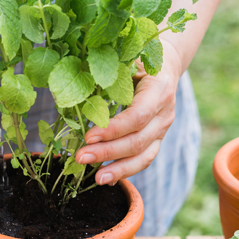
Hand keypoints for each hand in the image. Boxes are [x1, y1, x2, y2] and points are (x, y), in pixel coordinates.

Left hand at [74, 39, 183, 185]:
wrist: (164, 65)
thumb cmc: (137, 59)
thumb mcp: (125, 59)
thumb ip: (107, 73)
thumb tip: (73, 88)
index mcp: (159, 89)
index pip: (138, 116)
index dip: (113, 129)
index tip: (88, 136)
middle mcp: (165, 112)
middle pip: (138, 140)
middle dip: (108, 152)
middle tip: (80, 157)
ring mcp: (164, 128)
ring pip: (144, 155)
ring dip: (119, 169)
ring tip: (96, 179)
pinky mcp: (157, 139)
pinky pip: (144, 159)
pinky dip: (126, 170)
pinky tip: (107, 178)